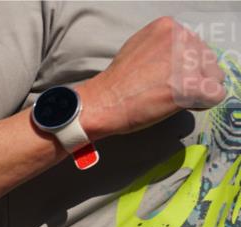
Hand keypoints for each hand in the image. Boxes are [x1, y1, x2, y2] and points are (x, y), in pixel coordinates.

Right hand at [80, 17, 224, 139]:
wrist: (104, 102)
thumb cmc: (116, 82)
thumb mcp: (138, 47)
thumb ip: (163, 48)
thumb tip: (181, 59)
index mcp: (169, 27)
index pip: (195, 45)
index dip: (184, 65)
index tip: (167, 76)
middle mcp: (182, 38)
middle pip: (208, 59)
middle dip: (193, 76)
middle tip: (166, 89)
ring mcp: (189, 62)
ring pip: (215, 76)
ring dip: (198, 89)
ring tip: (171, 97)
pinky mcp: (192, 86)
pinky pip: (216, 95)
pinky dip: (202, 104)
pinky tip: (182, 105)